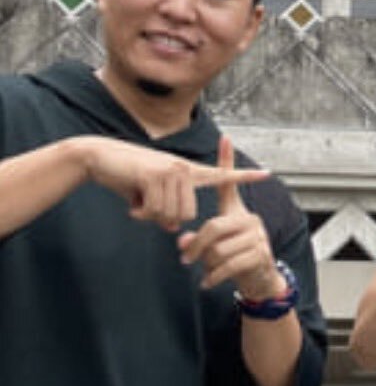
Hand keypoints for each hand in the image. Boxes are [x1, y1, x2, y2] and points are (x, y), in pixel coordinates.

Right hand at [82, 135, 267, 231]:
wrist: (98, 157)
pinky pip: (157, 212)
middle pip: (188, 214)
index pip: (221, 174)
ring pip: (174, 215)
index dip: (244, 176)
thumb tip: (174, 227)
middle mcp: (183, 168)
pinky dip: (143, 214)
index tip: (268, 173)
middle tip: (147, 208)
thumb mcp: (151, 196)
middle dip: (166, 219)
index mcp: (187, 171)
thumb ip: (167, 210)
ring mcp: (171, 170)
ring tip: (139, 202)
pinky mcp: (156, 176)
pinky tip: (132, 204)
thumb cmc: (125, 177)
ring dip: (153, 217)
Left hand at [177, 137, 284, 296]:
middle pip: (214, 227)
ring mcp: (258, 238)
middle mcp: (251, 221)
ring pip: (219, 249)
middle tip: (184, 258)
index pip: (230, 184)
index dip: (227, 162)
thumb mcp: (217, 244)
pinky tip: (206, 283)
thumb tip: (183, 242)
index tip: (224, 138)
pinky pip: (229, 265)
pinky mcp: (260, 257)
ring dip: (206, 264)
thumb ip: (198, 238)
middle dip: (196, 245)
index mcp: (240, 212)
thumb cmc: (237, 258)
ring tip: (202, 272)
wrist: (261, 281)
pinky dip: (213, 277)